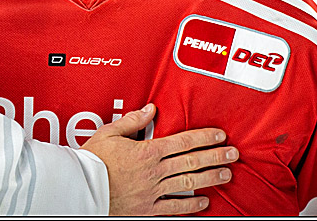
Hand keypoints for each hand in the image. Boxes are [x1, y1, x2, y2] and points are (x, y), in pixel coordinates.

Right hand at [80, 103, 237, 215]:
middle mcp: (155, 171)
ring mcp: (153, 191)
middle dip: (215, 157)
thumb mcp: (109, 133)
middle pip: (192, 162)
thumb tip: (150, 108)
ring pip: (189, 184)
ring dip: (210, 178)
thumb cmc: (93, 160)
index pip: (183, 142)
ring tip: (226, 174)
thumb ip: (132, 121)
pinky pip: (174, 207)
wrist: (83, 189)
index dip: (204, 138)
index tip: (219, 135)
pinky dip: (191, 206)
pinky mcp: (148, 208)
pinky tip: (204, 203)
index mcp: (147, 151)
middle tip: (233, 154)